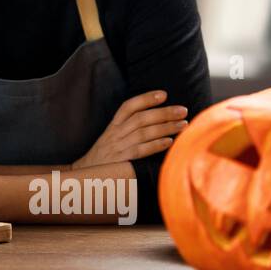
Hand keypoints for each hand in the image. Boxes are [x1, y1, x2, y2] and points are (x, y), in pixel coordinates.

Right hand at [71, 90, 187, 168]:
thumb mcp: (112, 138)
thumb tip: (156, 119)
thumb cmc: (105, 156)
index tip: (163, 94)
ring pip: (143, 133)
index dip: (145, 99)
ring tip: (183, 125)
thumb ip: (129, 128)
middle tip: (183, 110)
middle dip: (163, 113)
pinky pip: (141, 151)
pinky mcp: (122, 161)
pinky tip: (170, 142)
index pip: (128, 107)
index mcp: (114, 126)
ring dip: (165, 128)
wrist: (87, 175)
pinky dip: (156, 145)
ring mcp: (118, 147)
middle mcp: (115, 134)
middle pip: (140, 118)